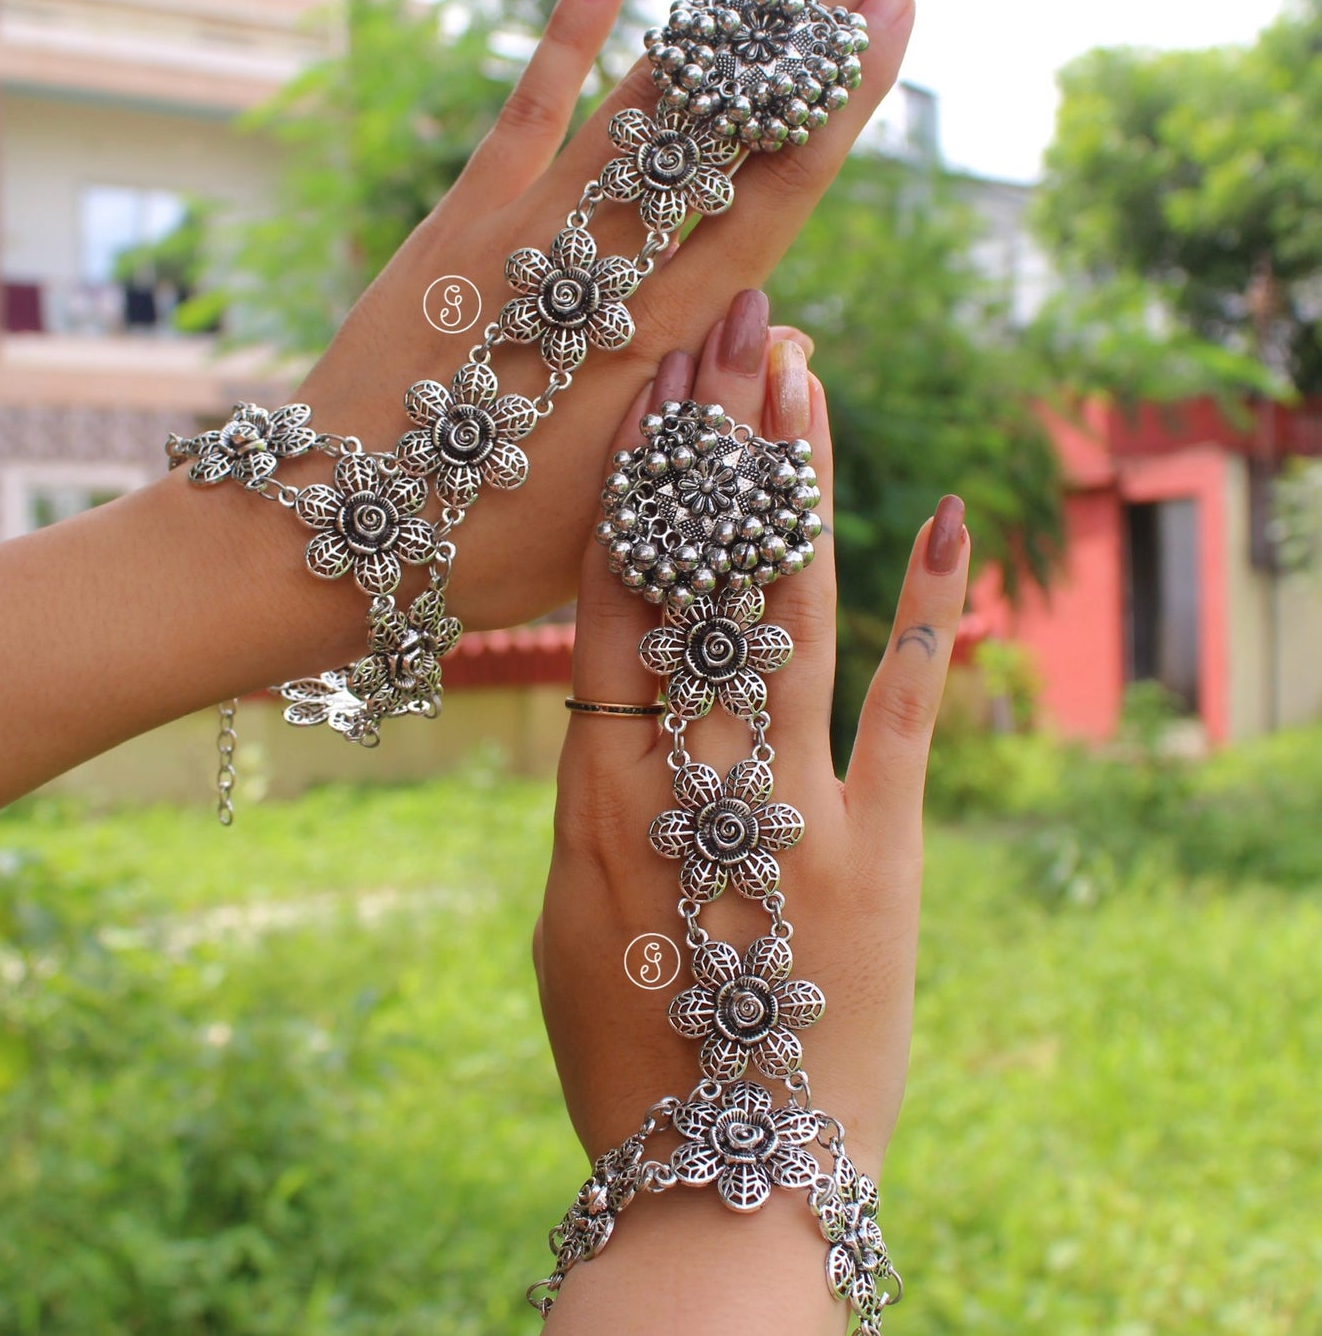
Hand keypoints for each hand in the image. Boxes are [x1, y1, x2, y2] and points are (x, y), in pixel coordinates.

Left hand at [249, 0, 913, 669]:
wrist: (332, 532)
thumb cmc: (483, 548)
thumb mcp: (619, 512)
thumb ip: (701, 416)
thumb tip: (781, 326)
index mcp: (657, 348)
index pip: (772, 202)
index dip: (837, 108)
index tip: (896, 22)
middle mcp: (606, 272)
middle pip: (725, 133)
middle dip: (808, 31)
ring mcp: (528, 234)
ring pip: (644, 105)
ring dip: (718, 13)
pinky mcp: (457, 223)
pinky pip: (523, 112)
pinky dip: (565, 40)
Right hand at [532, 310, 968, 1327]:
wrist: (726, 1179)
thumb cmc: (623, 1055)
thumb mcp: (563, 919)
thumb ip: (583, 801)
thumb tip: (598, 711)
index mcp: (597, 791)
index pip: (612, 600)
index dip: (630, 488)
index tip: (644, 392)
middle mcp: (692, 772)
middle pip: (702, 573)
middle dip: (716, 440)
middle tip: (729, 327)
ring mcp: (795, 803)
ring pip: (790, 608)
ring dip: (795, 483)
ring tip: (800, 372)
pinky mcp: (882, 846)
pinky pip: (902, 708)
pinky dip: (924, 608)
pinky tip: (943, 512)